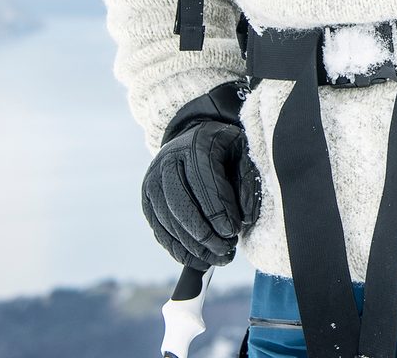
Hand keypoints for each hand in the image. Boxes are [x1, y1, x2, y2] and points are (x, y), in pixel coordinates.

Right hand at [141, 82, 261, 268]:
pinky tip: (198, 259)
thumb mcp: (244, 154)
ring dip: (192, 247)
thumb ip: (249, 181)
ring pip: (168, 221)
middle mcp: (168, 160)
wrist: (197, 138)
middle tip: (226, 251)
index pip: (203, 182)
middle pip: (181, 205)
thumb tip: (246, 219)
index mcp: (196, 144)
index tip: (233, 232)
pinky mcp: (147, 199)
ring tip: (217, 258)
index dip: (218, 211)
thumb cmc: (226, 150)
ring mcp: (152, 180)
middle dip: (204, 234)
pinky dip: (178, 249)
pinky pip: (159, 230)